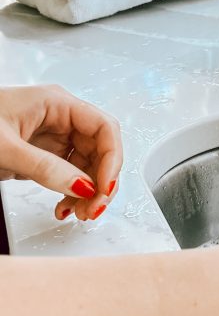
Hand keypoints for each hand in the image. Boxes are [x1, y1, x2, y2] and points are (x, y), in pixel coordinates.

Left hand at [0, 85, 122, 220]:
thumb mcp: (5, 147)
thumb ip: (45, 167)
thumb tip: (81, 186)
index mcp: (56, 103)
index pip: (104, 128)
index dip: (112, 159)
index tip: (105, 187)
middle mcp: (58, 119)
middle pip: (100, 151)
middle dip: (101, 182)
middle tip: (94, 208)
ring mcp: (51, 138)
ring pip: (87, 167)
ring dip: (88, 193)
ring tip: (79, 212)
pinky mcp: (42, 156)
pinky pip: (69, 176)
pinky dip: (71, 195)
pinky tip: (64, 207)